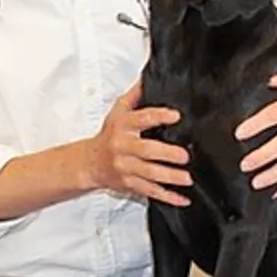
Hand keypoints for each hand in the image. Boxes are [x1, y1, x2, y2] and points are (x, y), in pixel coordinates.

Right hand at [86, 80, 192, 206]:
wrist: (90, 163)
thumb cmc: (108, 136)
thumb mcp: (118, 112)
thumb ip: (135, 96)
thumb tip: (148, 77)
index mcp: (123, 127)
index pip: (141, 119)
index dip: (159, 116)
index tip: (175, 116)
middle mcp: (123, 148)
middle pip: (146, 151)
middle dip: (166, 154)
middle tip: (184, 156)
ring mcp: (126, 168)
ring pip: (149, 174)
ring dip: (169, 177)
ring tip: (186, 178)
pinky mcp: (130, 184)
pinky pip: (150, 191)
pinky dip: (167, 197)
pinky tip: (182, 198)